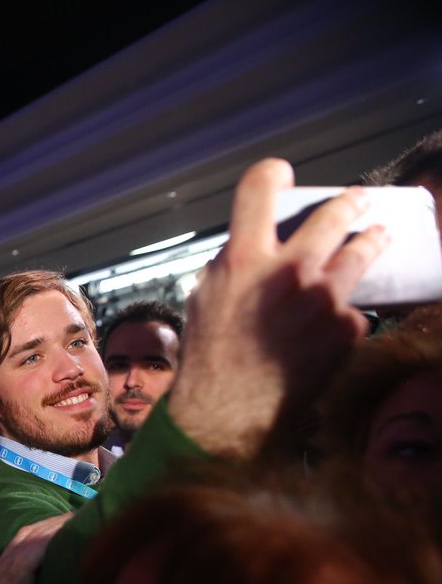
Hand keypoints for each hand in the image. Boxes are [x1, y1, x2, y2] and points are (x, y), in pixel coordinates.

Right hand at [168, 159, 388, 457]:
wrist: (229, 410)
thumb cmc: (210, 356)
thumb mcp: (206, 296)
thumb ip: (234, 264)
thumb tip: (256, 247)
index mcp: (244, 259)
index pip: (260, 189)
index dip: (272, 173)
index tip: (282, 175)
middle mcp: (289, 271)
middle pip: (334, 214)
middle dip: (350, 203)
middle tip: (357, 201)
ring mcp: (324, 299)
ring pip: (361, 253)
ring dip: (371, 241)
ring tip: (378, 237)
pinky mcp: (347, 328)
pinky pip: (354, 309)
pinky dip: (346, 314)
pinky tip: (334, 324)